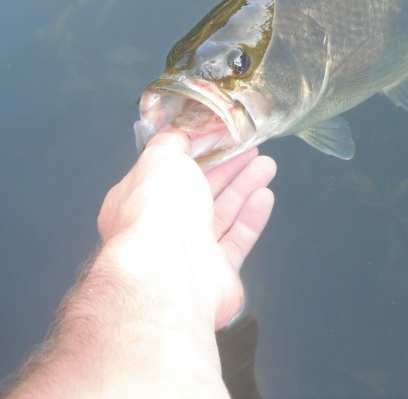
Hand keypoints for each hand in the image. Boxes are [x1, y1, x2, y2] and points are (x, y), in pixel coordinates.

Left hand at [97, 130, 275, 327]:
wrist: (170, 273)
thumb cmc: (158, 209)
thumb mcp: (158, 160)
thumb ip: (170, 143)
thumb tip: (179, 133)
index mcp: (139, 200)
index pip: (168, 172)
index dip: (196, 151)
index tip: (220, 136)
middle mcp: (161, 227)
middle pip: (200, 191)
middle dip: (227, 167)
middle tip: (252, 148)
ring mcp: (189, 251)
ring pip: (222, 213)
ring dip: (245, 186)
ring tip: (268, 165)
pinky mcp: (217, 272)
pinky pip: (237, 239)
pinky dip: (251, 217)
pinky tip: (265, 196)